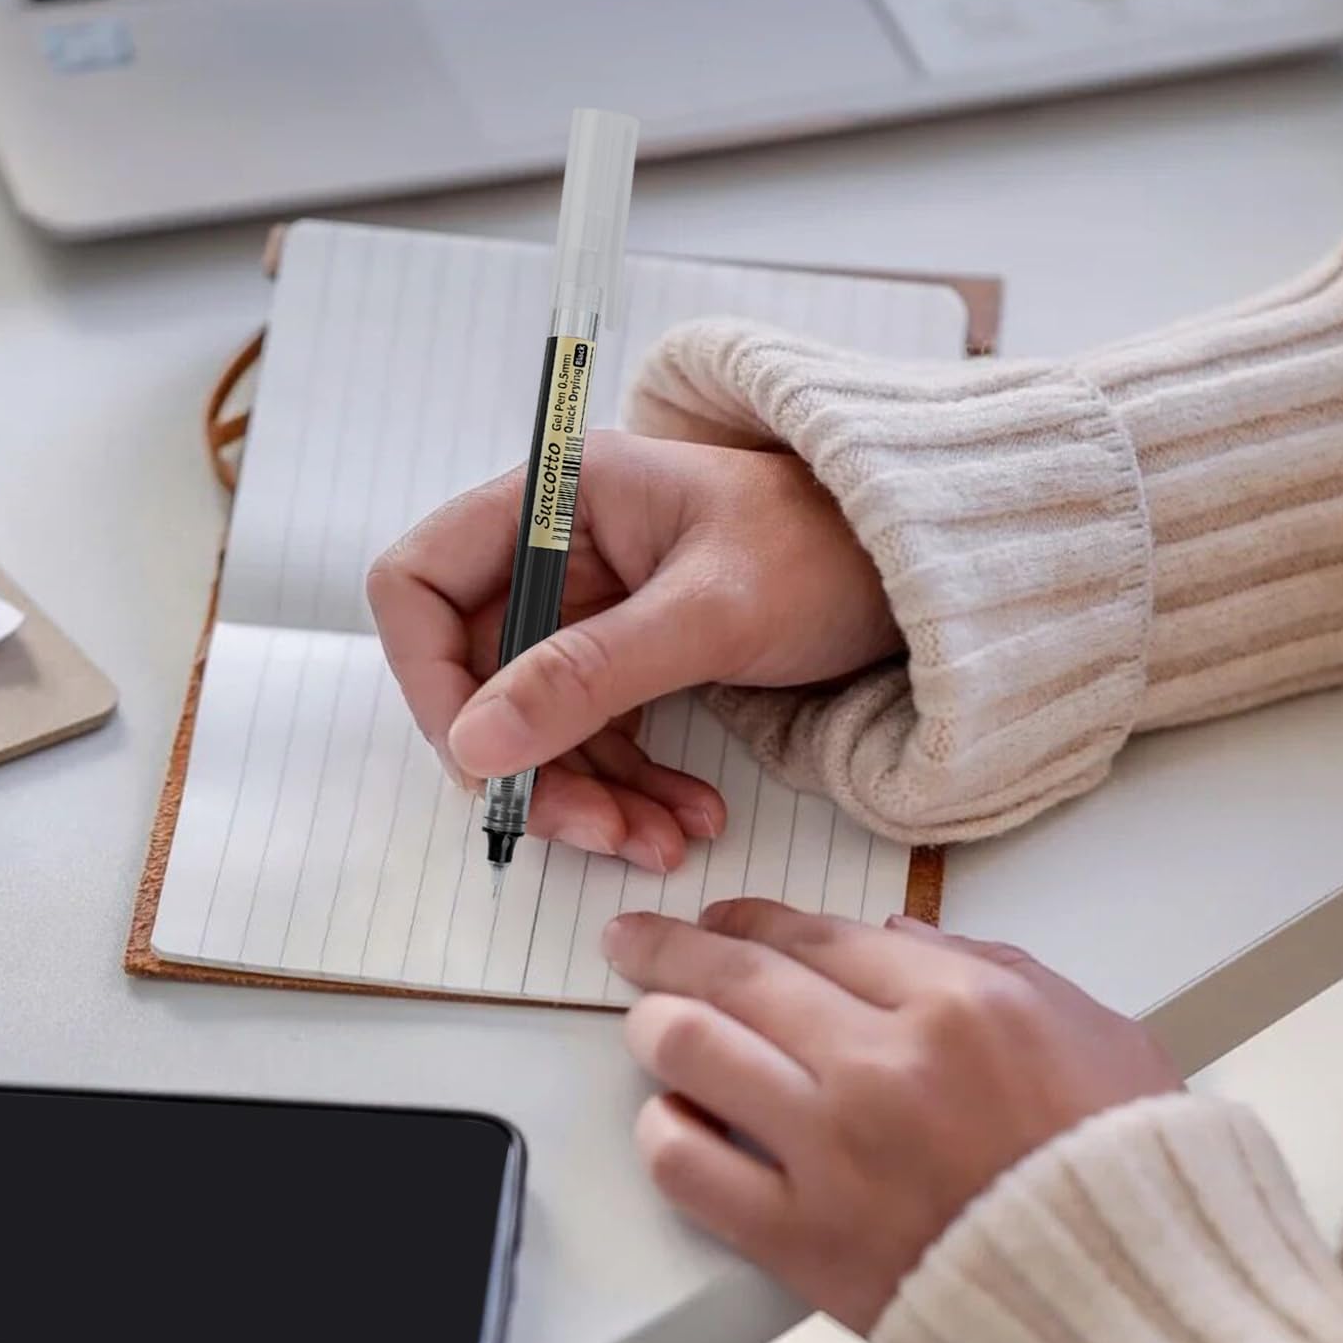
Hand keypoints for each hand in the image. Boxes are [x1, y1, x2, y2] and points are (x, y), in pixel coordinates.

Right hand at [368, 430, 898, 871]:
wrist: (919, 582)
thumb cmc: (829, 553)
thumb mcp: (708, 615)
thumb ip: (588, 674)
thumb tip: (471, 744)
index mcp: (557, 499)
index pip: (423, 583)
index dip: (429, 675)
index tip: (478, 758)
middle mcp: (561, 553)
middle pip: (481, 674)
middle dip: (530, 764)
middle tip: (589, 830)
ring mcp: (594, 612)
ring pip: (539, 724)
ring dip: (587, 796)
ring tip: (660, 843)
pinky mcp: (633, 661)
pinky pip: (597, 740)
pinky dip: (630, 791)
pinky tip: (684, 821)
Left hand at [605, 903, 1181, 1333]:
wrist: (1127, 1311)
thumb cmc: (1118, 1169)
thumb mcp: (1086, 1027)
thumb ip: (984, 963)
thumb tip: (894, 933)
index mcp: (957, 1003)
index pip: (812, 935)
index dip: (748, 920)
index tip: (720, 922)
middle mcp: (882, 1063)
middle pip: (736, 975)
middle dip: (667, 946)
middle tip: (633, 941)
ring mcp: (834, 1150)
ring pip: (693, 1050)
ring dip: (654, 1023)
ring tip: (645, 1021)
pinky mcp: (802, 1239)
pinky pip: (689, 1167)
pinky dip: (664, 1131)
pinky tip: (671, 1119)